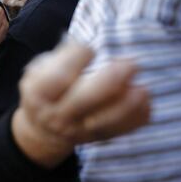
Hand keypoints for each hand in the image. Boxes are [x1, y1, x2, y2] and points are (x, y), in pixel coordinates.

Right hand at [12, 43, 149, 167]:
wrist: (43, 130)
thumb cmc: (44, 91)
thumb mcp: (37, 71)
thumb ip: (57, 58)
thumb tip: (81, 44)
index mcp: (39, 94)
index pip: (59, 77)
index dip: (77, 58)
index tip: (89, 49)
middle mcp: (57, 115)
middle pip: (83, 101)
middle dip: (110, 80)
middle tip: (130, 64)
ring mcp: (78, 130)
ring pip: (105, 121)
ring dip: (127, 104)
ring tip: (142, 88)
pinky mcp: (97, 137)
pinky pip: (120, 130)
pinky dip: (136, 117)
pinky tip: (143, 99)